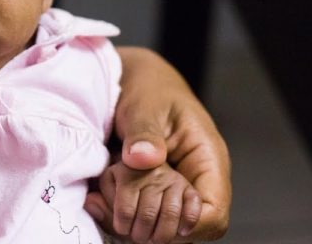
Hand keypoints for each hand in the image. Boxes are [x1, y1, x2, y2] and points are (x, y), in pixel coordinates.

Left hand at [85, 47, 230, 241]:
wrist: (134, 82)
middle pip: (189, 230)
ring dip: (133, 224)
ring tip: (103, 205)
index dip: (187, 226)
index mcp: (207, 161)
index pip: (213, 212)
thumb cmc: (149, 89)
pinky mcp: (152, 192)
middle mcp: (194, 181)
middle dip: (154, 229)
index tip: (151, 220)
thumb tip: (143, 158)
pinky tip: (98, 202)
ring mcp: (174, 189)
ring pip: (164, 228)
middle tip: (117, 217)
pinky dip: (120, 215)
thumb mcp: (146, 106)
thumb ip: (145, 132)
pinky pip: (142, 216)